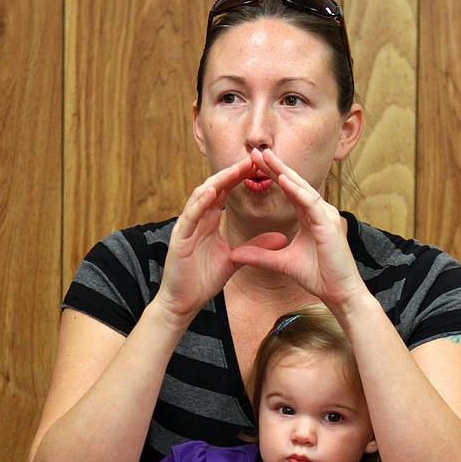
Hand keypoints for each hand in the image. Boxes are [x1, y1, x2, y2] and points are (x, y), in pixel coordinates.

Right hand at [156, 158, 263, 320]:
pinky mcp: (179, 238)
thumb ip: (256, 246)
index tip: (260, 167)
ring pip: (201, 196)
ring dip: (218, 180)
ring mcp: (186, 227)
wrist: (183, 302)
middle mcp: (196, 219)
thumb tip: (282, 237)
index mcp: (209, 221)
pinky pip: (190, 216)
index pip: (225, 192)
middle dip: (232, 172)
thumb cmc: (203, 280)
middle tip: (252, 159)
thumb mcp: (236, 259)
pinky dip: (200, 202)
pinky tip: (212, 192)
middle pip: (214, 187)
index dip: (240, 178)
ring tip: (235, 168)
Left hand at [228, 149, 366, 311]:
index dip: (274, 176)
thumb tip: (235, 253)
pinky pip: (310, 203)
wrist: (339, 293)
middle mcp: (320, 212)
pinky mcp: (328, 225)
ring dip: (284, 171)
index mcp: (311, 217)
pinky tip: (283, 179)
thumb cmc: (319, 277)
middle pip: (295, 183)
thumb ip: (260, 256)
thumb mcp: (282, 263)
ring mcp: (326, 216)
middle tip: (257, 151)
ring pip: (302, 188)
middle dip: (276, 166)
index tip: (255, 164)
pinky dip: (296, 191)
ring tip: (266, 157)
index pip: (290, 191)